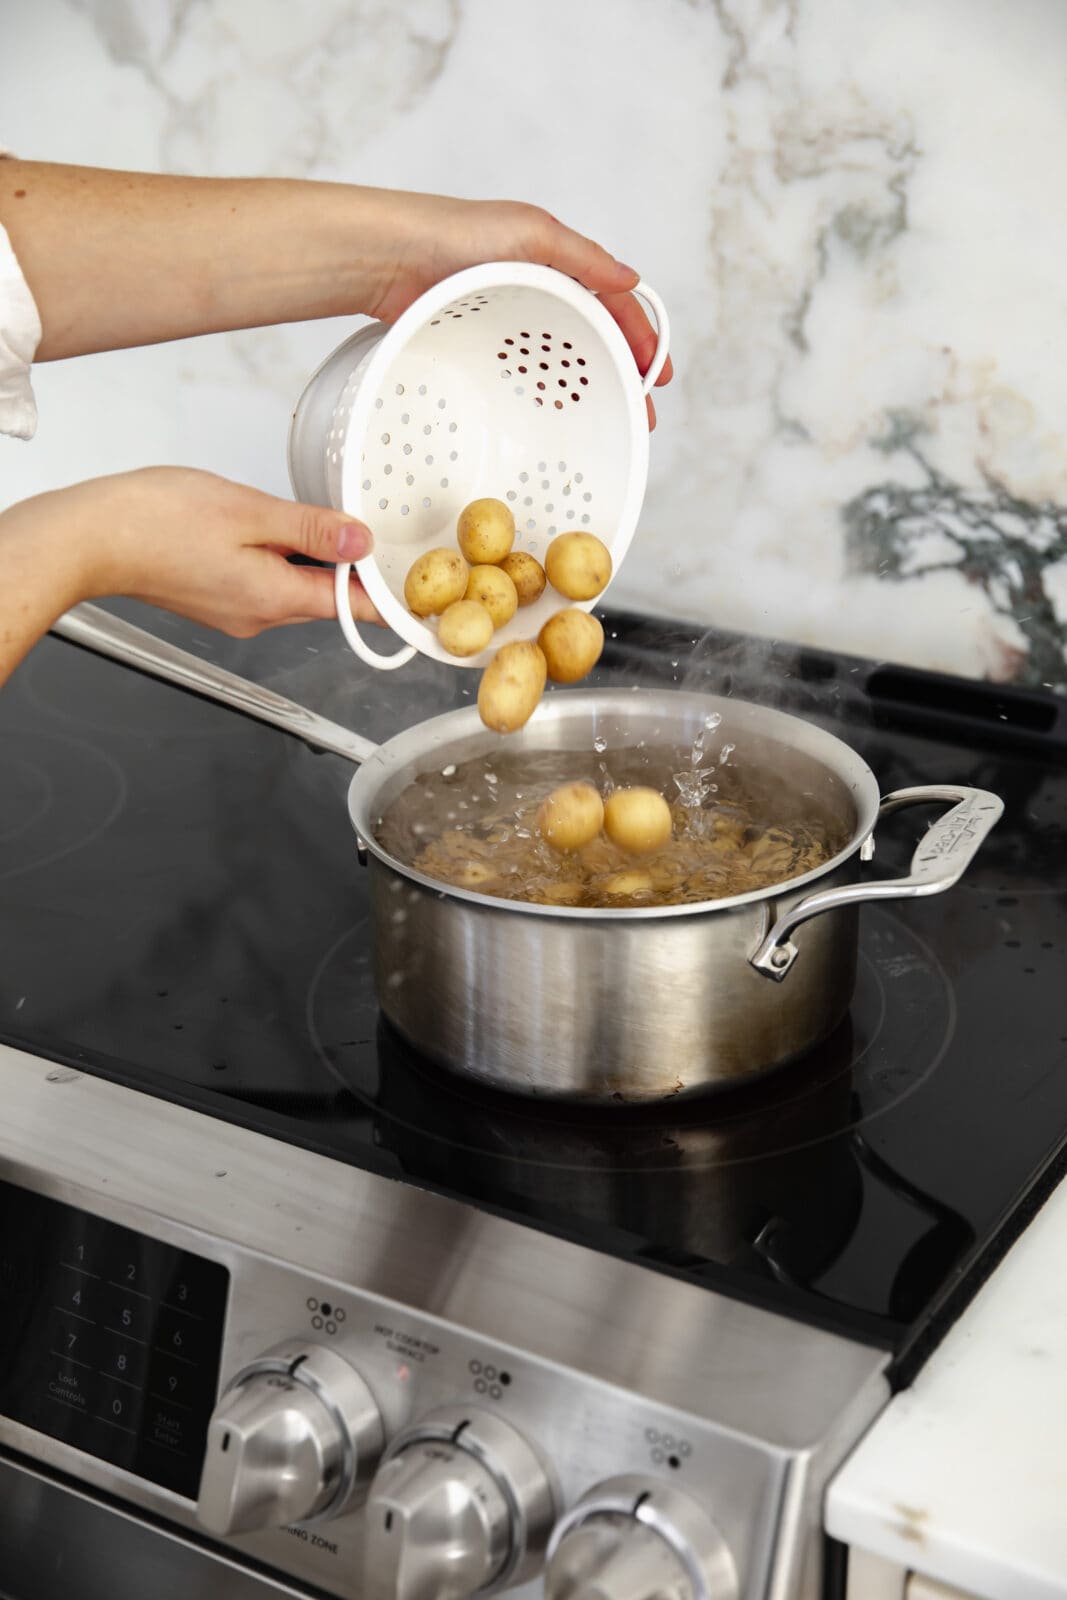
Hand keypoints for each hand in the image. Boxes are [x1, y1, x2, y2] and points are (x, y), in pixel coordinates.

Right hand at [0, 468, 377, 685]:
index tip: (420, 591)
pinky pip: (264, 581)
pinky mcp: (216, 599)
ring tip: (300, 517)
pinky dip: (276, 557)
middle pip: (326, 595)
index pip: (353, 608)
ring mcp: (236, 612)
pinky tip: (263, 527)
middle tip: (363, 527)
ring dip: (307, 555)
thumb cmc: (154, 521)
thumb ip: (310, 528)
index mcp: (275, 598)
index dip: (390, 598)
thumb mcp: (249, 512)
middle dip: (347, 564)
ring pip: (294, 586)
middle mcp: (259, 616)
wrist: (90, 537)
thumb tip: (358, 542)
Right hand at [2, 164, 672, 424]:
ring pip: (601, 301)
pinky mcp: (531, 236)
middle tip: (647, 408)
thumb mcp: (445, 363)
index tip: (632, 419)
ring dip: (631, 334)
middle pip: (600, 330)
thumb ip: (474, 394)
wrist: (374, 255)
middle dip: (630, 368)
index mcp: (513, 326)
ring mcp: (533, 264)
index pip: (573, 356)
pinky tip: (629, 308)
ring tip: (650, 372)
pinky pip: (584, 262)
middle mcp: (531, 292)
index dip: (610, 384)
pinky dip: (611, 287)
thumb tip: (503, 450)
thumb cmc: (398, 305)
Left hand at [351, 191, 673, 427]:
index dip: (641, 337)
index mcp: (555, 261)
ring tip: (606, 420)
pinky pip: (522, 373)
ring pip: (560, 360)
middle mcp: (534, 289)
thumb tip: (632, 281)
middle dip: (623, 374)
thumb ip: (584, 258)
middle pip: (594, 337)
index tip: (657, 376)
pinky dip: (545, 394)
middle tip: (641, 412)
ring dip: (588, 390)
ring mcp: (506, 321)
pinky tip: (553, 415)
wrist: (388, 258)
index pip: (613, 303)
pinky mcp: (476, 344)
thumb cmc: (453, 232)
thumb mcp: (531, 232)